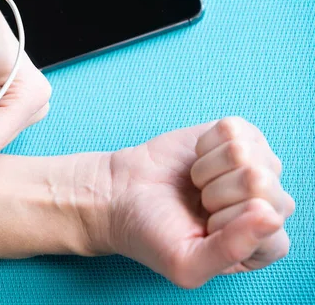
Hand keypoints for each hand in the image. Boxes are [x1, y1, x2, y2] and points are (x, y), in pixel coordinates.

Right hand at [81, 117, 293, 287]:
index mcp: (263, 244)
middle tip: (198, 201)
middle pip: (262, 182)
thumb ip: (232, 250)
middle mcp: (268, 203)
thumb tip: (271, 216)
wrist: (120, 194)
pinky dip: (205, 143)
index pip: (269, 220)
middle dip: (216, 191)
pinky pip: (232, 129)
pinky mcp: (237, 137)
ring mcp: (256, 166)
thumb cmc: (152, 232)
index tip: (203, 225)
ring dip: (208, 168)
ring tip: (195, 183)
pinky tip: (197, 160)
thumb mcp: (186, 263)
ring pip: (246, 153)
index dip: (228, 219)